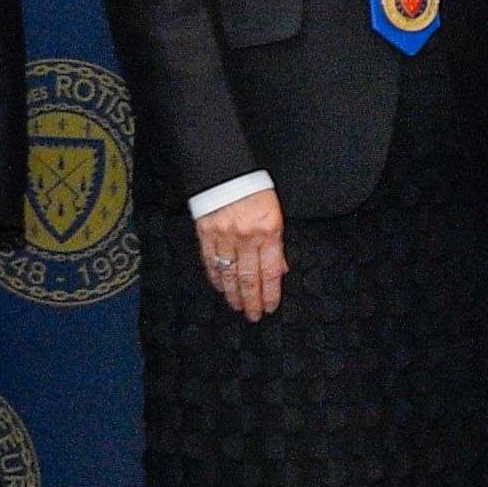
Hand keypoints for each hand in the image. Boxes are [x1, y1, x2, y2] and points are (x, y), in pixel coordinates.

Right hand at [196, 191, 288, 321]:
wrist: (225, 170)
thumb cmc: (255, 190)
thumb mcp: (276, 212)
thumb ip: (278, 242)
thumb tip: (281, 270)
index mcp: (269, 231)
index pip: (271, 271)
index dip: (270, 293)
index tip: (270, 308)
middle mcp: (246, 237)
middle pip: (249, 278)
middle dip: (252, 301)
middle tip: (253, 316)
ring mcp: (224, 236)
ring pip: (229, 274)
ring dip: (234, 294)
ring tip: (238, 307)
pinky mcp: (206, 233)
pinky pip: (211, 262)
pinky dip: (216, 278)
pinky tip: (220, 289)